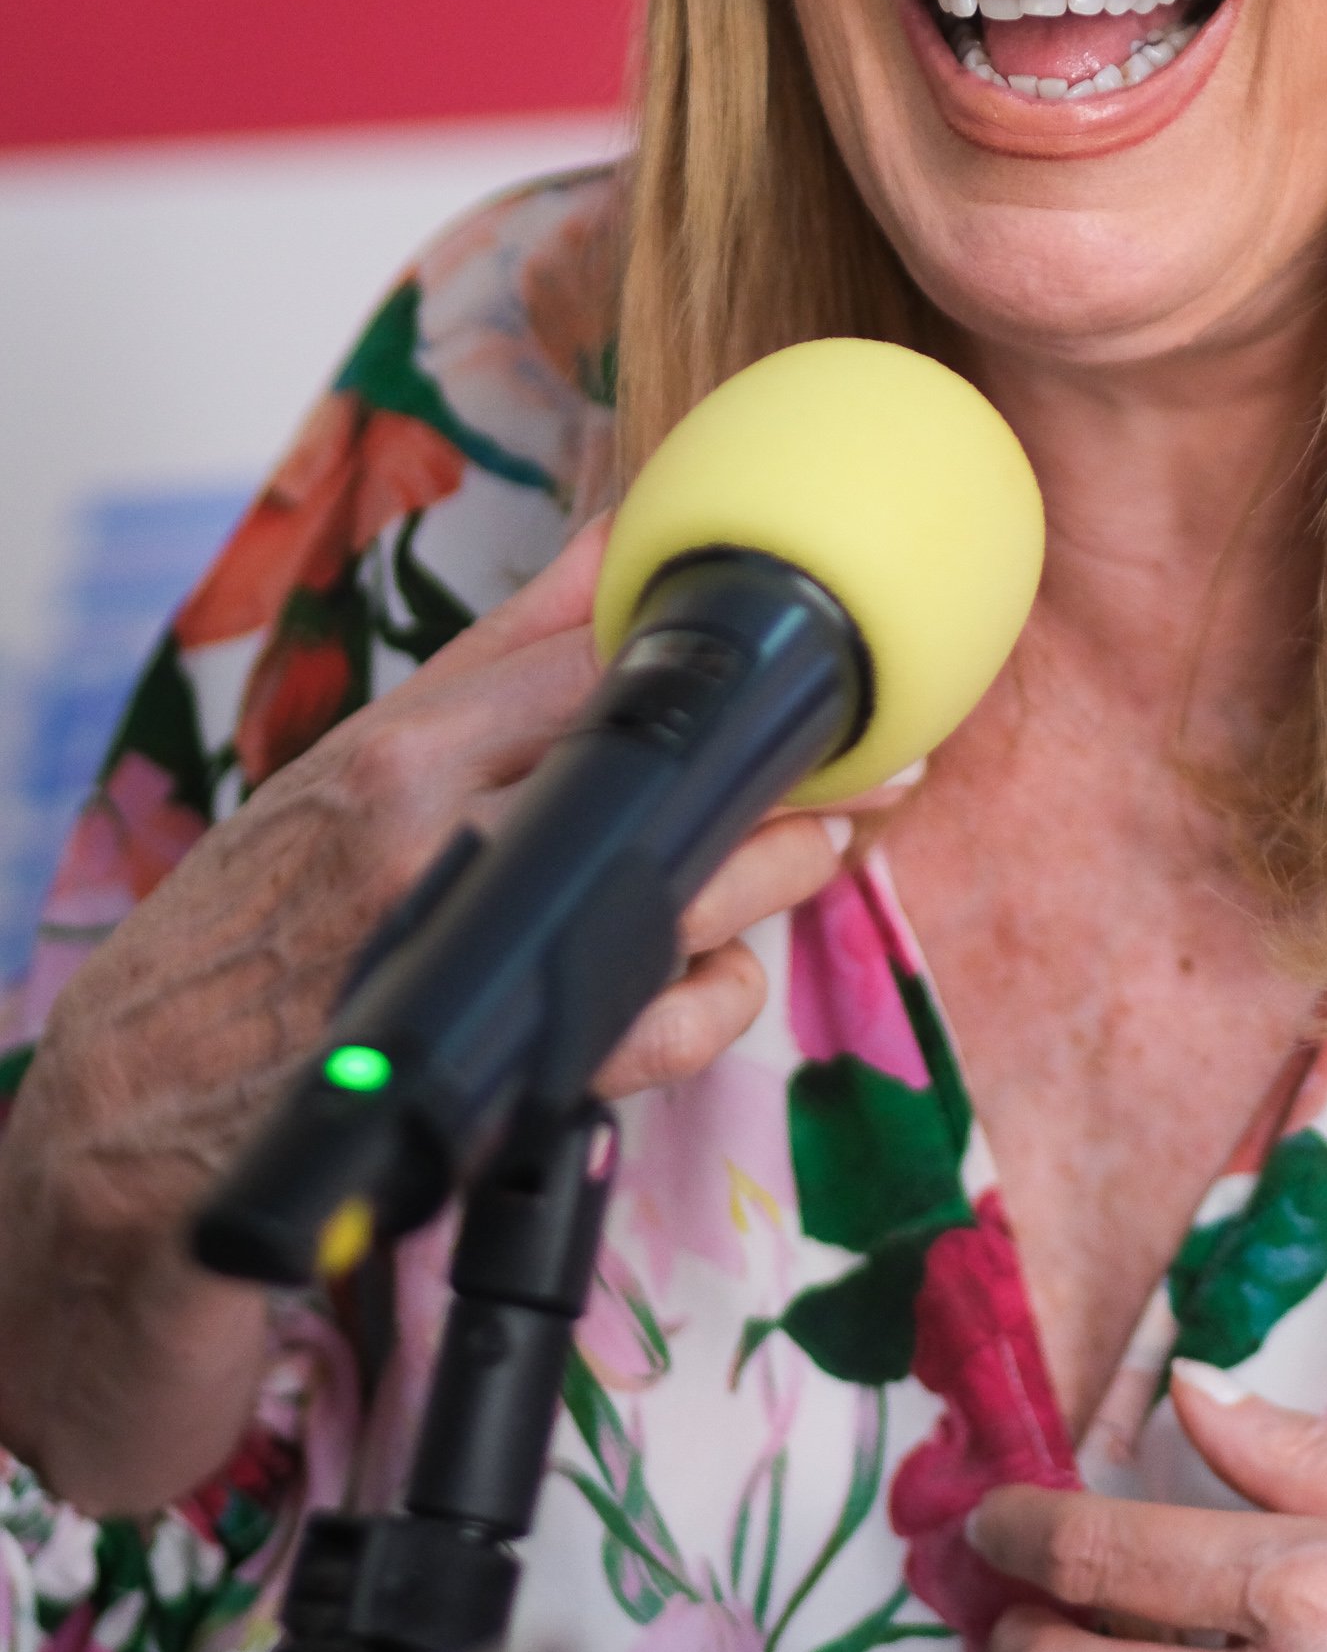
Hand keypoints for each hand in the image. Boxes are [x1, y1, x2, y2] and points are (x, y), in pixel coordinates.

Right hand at [0, 518, 849, 1514]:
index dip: (716, 648)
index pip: (588, 662)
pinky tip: (728, 974)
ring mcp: (467, 963)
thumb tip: (613, 528)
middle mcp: (430, 847)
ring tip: (825, 841)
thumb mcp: (353, 768)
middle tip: (876, 752)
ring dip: (774, 871)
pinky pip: (649, 1033)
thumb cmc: (255, 920)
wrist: (126, 1123)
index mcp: (396, 754)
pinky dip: (709, 1002)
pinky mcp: (492, 1077)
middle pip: (654, 777)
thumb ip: (497, 657)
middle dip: (784, 764)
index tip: (805, 640)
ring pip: (673, 898)